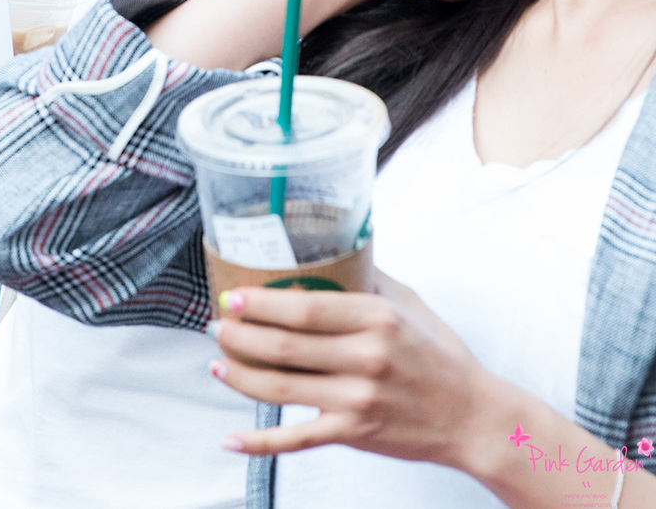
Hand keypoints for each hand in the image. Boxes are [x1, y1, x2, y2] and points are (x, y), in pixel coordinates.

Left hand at [208, 272, 489, 467]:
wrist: (474, 417)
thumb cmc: (442, 356)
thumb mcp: (410, 303)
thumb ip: (369, 277)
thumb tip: (332, 248)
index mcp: (377, 318)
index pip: (306, 307)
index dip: (263, 302)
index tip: (234, 295)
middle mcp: (365, 358)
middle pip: (285, 346)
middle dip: (241, 335)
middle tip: (216, 325)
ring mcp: (358, 400)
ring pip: (282, 388)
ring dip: (240, 376)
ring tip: (217, 363)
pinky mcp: (355, 434)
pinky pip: (297, 439)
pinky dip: (260, 441)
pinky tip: (232, 437)